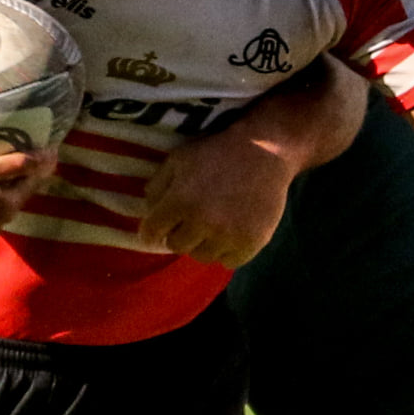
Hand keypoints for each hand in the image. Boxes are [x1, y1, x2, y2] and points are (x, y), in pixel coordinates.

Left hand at [138, 132, 292, 268]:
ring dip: (203, 244)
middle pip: (176, 246)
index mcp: (181, 200)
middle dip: (179, 234)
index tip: (155, 231)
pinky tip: (231, 234)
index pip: (152, 231)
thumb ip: (158, 184)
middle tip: (191, 222)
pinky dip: (227, 251)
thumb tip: (148, 209)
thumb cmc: (218, 153)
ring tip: (212, 228)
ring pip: (202, 256)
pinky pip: (228, 262)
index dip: (151, 232)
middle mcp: (203, 222)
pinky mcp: (250, 243)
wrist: (265, 152)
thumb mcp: (180, 158)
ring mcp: (228, 236)